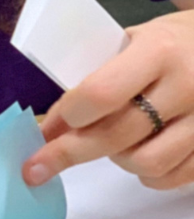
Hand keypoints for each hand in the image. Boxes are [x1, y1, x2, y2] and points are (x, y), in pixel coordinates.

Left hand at [23, 10, 193, 188]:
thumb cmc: (169, 42)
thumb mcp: (132, 42)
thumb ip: (102, 77)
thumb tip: (56, 125)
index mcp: (157, 52)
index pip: (101, 93)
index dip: (68, 116)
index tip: (44, 129)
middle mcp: (186, 86)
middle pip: (117, 134)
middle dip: (69, 152)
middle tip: (38, 166)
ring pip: (146, 163)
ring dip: (115, 160)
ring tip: (109, 143)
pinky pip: (175, 177)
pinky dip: (148, 175)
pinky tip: (138, 156)